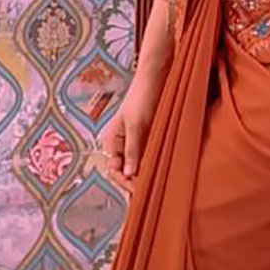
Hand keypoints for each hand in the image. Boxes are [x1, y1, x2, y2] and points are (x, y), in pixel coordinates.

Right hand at [98, 73, 165, 194]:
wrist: (155, 77)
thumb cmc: (142, 97)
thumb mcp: (137, 124)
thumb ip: (132, 149)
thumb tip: (128, 174)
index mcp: (111, 139)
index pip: (113, 169)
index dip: (123, 181)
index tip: (137, 189)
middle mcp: (119, 142)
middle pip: (123, 169)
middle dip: (132, 181)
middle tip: (147, 192)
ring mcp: (132, 140)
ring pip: (134, 164)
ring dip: (142, 174)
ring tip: (153, 185)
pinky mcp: (145, 136)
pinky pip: (144, 155)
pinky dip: (149, 164)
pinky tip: (158, 171)